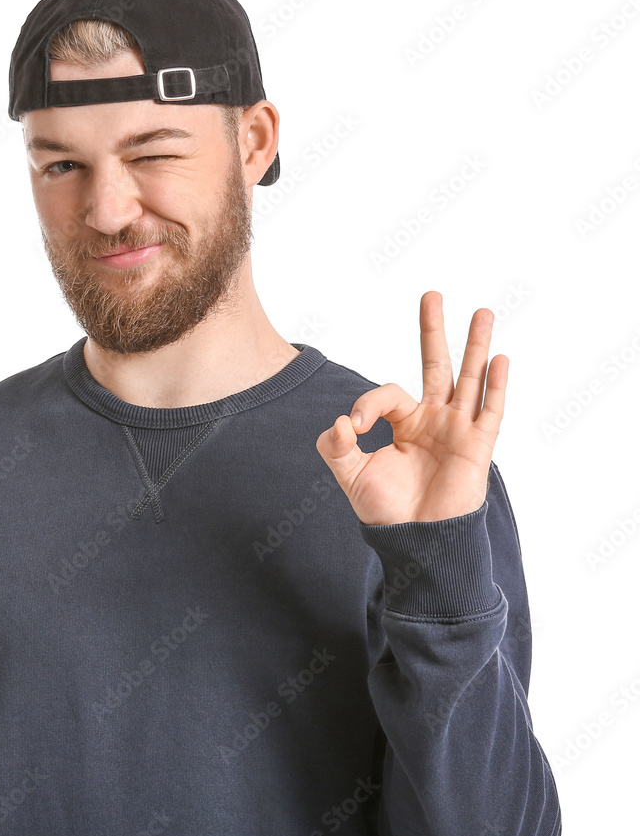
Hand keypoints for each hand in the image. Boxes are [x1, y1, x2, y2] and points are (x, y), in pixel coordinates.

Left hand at [315, 291, 506, 524]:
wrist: (414, 541)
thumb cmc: (386, 510)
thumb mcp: (350, 475)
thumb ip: (334, 447)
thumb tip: (338, 422)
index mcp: (406, 422)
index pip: (388, 394)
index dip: (367, 406)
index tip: (352, 429)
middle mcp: (435, 418)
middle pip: (437, 364)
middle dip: (434, 330)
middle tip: (432, 294)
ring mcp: (459, 429)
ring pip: (469, 378)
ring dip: (476, 345)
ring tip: (482, 312)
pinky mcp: (477, 446)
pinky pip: (490, 411)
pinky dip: (496, 386)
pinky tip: (500, 359)